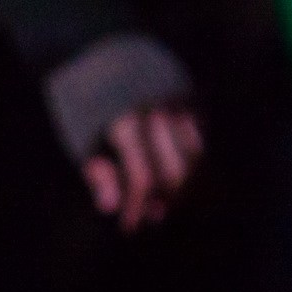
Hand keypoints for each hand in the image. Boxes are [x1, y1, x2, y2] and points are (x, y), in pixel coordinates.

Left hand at [83, 103, 203, 232]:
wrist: (115, 63)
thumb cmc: (97, 113)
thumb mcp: (87, 141)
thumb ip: (99, 173)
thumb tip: (109, 208)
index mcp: (126, 123)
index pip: (142, 177)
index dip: (137, 207)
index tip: (130, 227)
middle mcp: (159, 113)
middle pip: (177, 173)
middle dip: (167, 201)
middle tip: (153, 215)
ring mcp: (182, 105)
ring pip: (197, 160)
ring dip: (186, 189)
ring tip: (165, 203)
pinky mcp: (196, 102)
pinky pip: (204, 145)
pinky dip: (197, 170)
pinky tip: (182, 185)